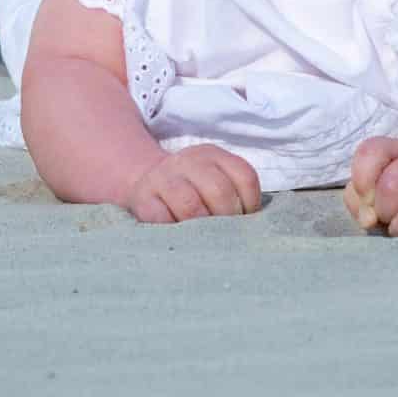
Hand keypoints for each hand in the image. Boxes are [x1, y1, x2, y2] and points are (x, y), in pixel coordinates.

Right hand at [121, 144, 262, 223]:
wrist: (145, 180)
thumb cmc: (192, 189)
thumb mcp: (213, 179)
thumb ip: (234, 194)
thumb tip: (254, 227)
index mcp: (213, 155)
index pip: (244, 176)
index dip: (251, 204)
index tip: (246, 221)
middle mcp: (189, 161)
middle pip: (219, 191)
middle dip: (228, 219)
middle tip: (227, 236)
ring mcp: (163, 179)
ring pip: (191, 206)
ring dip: (202, 229)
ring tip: (206, 241)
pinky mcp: (143, 199)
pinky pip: (162, 219)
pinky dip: (175, 232)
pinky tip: (181, 237)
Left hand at [342, 137, 397, 237]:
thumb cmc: (396, 198)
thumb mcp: (371, 191)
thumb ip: (358, 200)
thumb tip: (369, 219)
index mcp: (395, 149)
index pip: (370, 152)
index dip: (361, 181)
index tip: (366, 200)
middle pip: (391, 186)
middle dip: (382, 211)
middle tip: (387, 217)